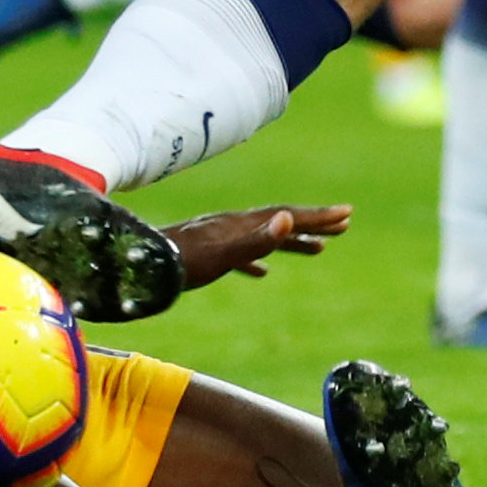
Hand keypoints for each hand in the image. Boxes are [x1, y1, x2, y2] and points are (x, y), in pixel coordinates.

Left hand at [162, 204, 351, 290]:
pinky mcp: (205, 255)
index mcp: (241, 224)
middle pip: (280, 221)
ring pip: (263, 237)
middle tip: (344, 226)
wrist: (139, 267)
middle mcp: (232, 226)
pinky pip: (241, 255)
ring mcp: (218, 239)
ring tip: (317, 250)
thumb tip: (289, 220)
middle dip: (314, 223)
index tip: (347, 214)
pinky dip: (259, 260)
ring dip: (292, 241)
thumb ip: (256, 241)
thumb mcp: (224, 255)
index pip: (288, 215)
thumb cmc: (183, 264)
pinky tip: (261, 273)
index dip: (319, 216)